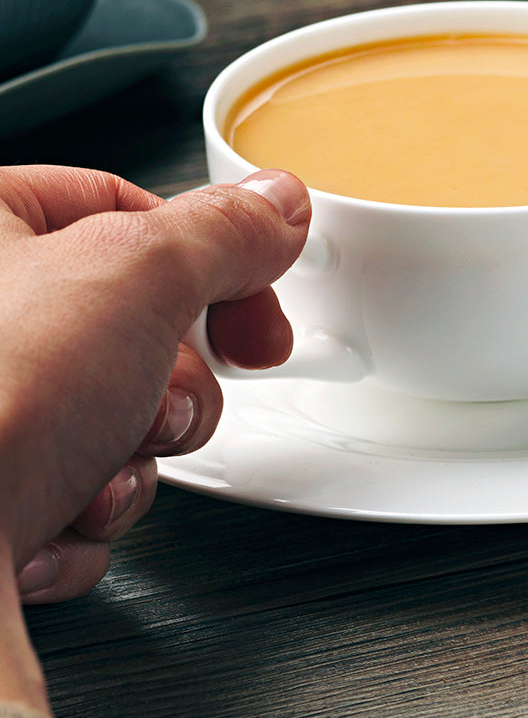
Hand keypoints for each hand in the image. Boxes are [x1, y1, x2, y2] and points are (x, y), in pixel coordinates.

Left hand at [0, 165, 308, 711]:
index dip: (206, 259)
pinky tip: (61, 512)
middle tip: (165, 401)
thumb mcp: (140, 276)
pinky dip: (91, 506)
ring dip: (135, 454)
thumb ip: (224, 231)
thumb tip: (274, 208)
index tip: (252, 307)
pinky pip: (77, 481)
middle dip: (171, 383)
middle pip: (130, 321)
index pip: (122, 205)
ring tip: (99, 471)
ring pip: (113, 411)